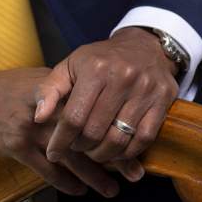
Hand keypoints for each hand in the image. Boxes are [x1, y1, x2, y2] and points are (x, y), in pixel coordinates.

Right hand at [0, 67, 143, 198]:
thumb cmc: (2, 89)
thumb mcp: (34, 80)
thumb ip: (62, 92)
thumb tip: (93, 104)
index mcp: (55, 88)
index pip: (92, 108)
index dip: (114, 126)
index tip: (135, 140)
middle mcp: (47, 108)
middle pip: (88, 134)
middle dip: (113, 154)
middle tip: (135, 172)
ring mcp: (31, 128)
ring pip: (71, 156)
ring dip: (94, 175)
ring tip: (112, 189)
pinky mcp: (17, 146)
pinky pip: (47, 169)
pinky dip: (65, 182)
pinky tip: (78, 190)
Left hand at [34, 27, 179, 171]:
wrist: (144, 46)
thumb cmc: (100, 60)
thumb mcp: (71, 65)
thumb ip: (49, 89)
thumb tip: (38, 117)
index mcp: (95, 69)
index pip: (73, 116)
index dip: (60, 140)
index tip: (53, 153)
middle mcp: (122, 78)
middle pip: (95, 131)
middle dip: (80, 148)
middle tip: (75, 149)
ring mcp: (145, 90)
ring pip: (119, 139)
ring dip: (102, 155)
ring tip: (93, 151)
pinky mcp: (163, 101)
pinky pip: (143, 140)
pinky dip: (127, 153)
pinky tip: (116, 151)